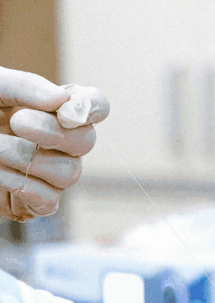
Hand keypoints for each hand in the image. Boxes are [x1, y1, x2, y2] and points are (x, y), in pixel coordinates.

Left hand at [0, 67, 109, 220]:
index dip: (91, 108)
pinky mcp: (37, 202)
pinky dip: (21, 186)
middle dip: (54, 132)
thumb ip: (25, 88)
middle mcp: (61, 143)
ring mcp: (53, 174)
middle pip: (86, 140)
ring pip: (69, 173)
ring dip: (27, 159)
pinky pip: (49, 200)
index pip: (95, 106)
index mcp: (54, 109)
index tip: (66, 113)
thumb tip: (63, 100)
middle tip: (17, 122)